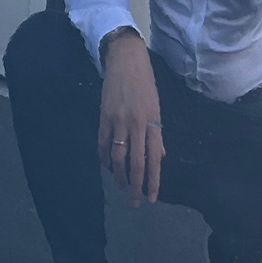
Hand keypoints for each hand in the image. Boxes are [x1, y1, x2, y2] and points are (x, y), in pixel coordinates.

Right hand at [99, 31, 163, 204]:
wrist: (125, 61)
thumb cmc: (146, 83)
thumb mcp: (157, 107)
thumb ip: (157, 134)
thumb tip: (159, 156)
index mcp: (153, 123)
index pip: (154, 160)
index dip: (153, 181)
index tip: (152, 198)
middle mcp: (137, 124)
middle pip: (136, 163)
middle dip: (136, 185)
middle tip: (135, 202)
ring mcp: (118, 121)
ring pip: (117, 156)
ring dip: (119, 175)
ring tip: (122, 187)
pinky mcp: (103, 116)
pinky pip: (102, 143)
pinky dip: (103, 158)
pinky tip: (106, 167)